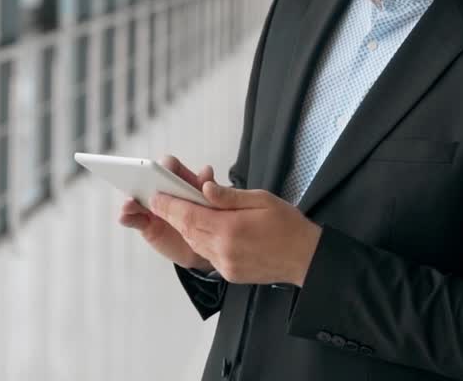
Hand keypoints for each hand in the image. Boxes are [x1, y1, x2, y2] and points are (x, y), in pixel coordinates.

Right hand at [118, 155, 215, 270]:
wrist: (206, 247)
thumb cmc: (209, 219)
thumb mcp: (213, 204)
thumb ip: (211, 188)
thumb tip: (206, 171)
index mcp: (179, 179)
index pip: (169, 166)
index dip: (164, 166)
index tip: (158, 170)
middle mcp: (162, 190)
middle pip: (147, 179)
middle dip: (140, 179)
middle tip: (138, 181)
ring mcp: (151, 207)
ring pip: (136, 198)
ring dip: (131, 199)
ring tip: (130, 203)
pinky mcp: (145, 224)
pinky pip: (132, 218)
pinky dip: (126, 216)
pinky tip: (125, 217)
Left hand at [150, 181, 322, 286]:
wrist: (306, 258)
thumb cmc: (288, 225)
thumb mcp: (261, 199)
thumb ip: (229, 196)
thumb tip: (204, 188)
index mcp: (230, 229)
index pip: (189, 215)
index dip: (169, 206)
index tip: (156, 196)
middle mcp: (223, 250)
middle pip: (188, 230)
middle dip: (172, 215)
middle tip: (160, 201)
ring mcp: (226, 265)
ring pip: (195, 243)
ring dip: (184, 228)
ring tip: (178, 212)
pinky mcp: (230, 273)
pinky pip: (206, 254)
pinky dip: (199, 240)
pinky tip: (201, 229)